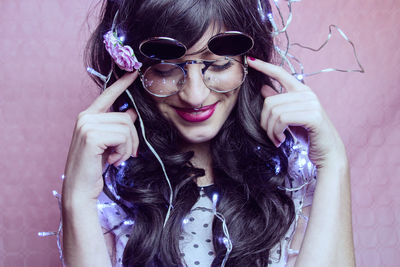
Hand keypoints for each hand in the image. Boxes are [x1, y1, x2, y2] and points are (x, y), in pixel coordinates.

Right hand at [62, 72, 138, 201]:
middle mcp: (86, 117)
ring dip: (128, 147)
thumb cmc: (94, 168)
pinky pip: (123, 137)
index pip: (107, 95)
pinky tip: (112, 161)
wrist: (80, 189)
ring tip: (116, 158)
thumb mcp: (108, 144)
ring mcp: (87, 125)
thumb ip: (117, 127)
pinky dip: (123, 151)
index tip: (134, 72)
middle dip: (132, 139)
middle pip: (127, 117)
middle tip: (125, 154)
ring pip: (127, 127)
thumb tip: (132, 113)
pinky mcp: (92, 135)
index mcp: (88, 117)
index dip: (122, 83)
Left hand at [247, 57, 346, 168]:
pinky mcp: (313, 116)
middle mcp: (307, 94)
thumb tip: (263, 88)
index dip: (264, 66)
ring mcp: (311, 103)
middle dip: (265, 121)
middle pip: (270, 101)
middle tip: (270, 134)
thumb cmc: (308, 135)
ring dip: (270, 130)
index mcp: (301, 91)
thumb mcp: (290, 117)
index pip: (280, 73)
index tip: (250, 61)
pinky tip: (281, 139)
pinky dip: (277, 132)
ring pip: (274, 111)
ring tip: (276, 139)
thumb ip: (279, 101)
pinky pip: (282, 119)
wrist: (327, 153)